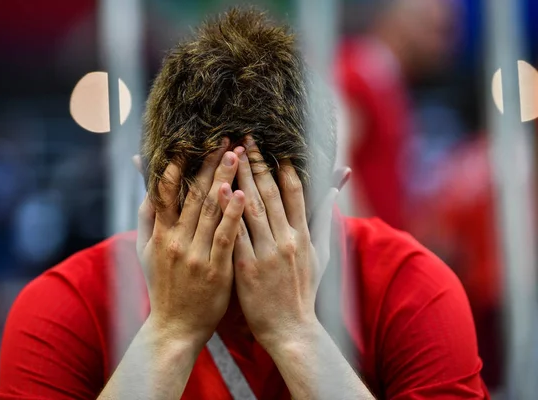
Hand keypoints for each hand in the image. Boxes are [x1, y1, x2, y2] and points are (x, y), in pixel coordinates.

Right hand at [135, 139, 244, 348]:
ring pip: (210, 210)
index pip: (166, 191)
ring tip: (236, 155)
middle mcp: (175, 240)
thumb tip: (146, 182)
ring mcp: (196, 255)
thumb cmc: (163, 285)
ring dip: (223, 180)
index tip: (191, 142)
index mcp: (159, 234)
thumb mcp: (145, 250)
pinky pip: (225, 237)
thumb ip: (147, 216)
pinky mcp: (216, 270)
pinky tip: (241, 194)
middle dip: (208, 165)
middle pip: (193, 195)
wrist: (175, 327)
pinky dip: (232, 214)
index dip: (178, 164)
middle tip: (224, 139)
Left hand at [219, 137, 337, 351]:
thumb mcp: (321, 255)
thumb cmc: (304, 292)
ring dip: (239, 177)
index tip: (272, 145)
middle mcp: (287, 239)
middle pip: (270, 193)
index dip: (283, 166)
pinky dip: (227, 210)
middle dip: (257, 162)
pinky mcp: (247, 267)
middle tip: (244, 138)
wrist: (292, 330)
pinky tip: (217, 189)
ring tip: (227, 153)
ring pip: (251, 207)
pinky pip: (235, 233)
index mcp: (304, 235)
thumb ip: (324, 221)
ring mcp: (267, 253)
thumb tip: (333, 189)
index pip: (295, 191)